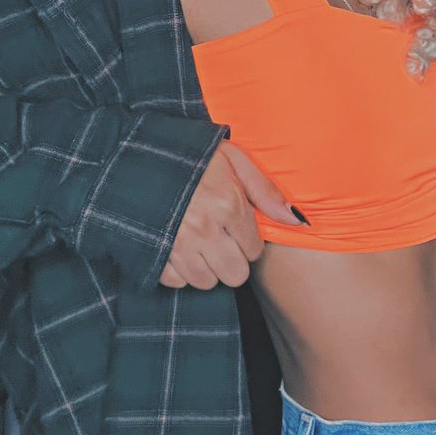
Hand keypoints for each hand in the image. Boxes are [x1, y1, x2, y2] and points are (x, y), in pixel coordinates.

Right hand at [158, 139, 303, 289]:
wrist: (138, 152)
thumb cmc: (191, 154)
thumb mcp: (233, 159)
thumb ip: (265, 190)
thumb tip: (297, 220)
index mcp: (228, 205)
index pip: (254, 250)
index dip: (248, 241)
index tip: (237, 228)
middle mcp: (205, 229)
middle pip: (235, 274)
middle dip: (233, 261)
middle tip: (222, 241)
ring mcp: (177, 245)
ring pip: (207, 282)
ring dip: (207, 268)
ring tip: (201, 244)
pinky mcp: (154, 254)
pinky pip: (177, 282)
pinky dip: (179, 271)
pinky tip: (179, 249)